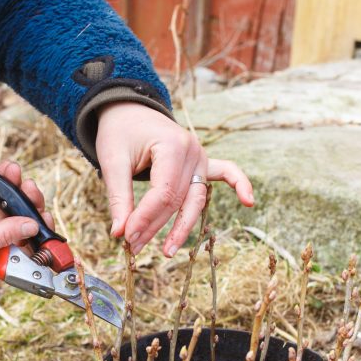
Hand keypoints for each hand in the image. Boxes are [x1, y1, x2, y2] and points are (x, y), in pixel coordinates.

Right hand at [0, 160, 50, 279]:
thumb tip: (32, 226)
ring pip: (5, 209)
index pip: (28, 251)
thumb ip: (2, 235)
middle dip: (27, 204)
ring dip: (11, 189)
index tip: (44, 215)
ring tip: (13, 170)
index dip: (40, 233)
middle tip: (29, 186)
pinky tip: (1, 172)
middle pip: (19, 226)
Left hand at [95, 101, 253, 256]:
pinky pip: (226, 172)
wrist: (128, 109)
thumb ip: (119, 198)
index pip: (163, 194)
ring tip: (168, 251)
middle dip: (155, 227)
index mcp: (172, 146)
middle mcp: (193, 151)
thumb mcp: (112, 162)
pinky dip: (238, 184)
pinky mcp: (202, 162)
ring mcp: (201, 156)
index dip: (145, 219)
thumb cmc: (119, 133)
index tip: (125, 236)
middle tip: (132, 247)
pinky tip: (248, 201)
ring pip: (195, 200)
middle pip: (178, 201)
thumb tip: (119, 233)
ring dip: (182, 227)